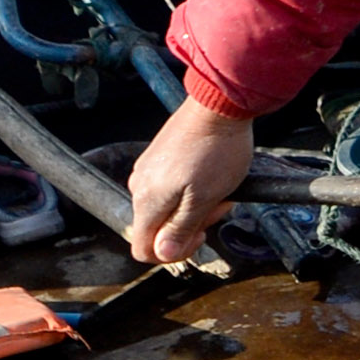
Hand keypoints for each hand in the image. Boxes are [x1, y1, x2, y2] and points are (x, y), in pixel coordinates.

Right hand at [126, 104, 259, 265]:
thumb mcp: (204, 198)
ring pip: (168, 207)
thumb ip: (181, 228)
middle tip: (218, 206)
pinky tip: (213, 177)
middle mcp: (139, 187)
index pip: (143, 248)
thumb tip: (162, 253)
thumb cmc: (216, 151)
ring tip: (220, 189)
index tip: (200, 236)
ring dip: (195, 207)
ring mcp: (147, 170)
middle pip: (158, 228)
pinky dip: (193, 190)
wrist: (219, 106)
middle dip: (191, 225)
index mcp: (146, 201)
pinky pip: (171, 187)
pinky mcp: (159, 157)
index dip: (172, 253)